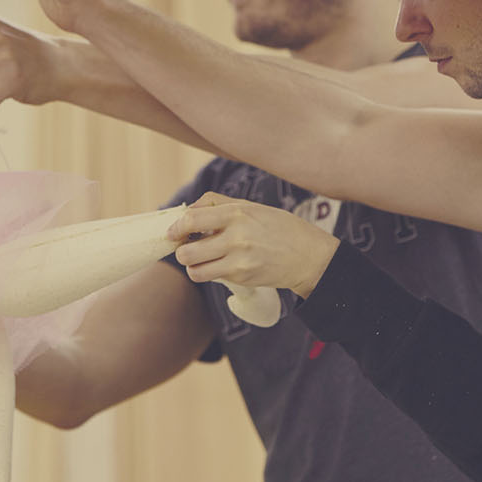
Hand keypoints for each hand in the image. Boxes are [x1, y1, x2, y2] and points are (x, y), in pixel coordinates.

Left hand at [167, 193, 338, 298]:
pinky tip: (218, 265)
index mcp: (237, 213)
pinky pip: (212, 277)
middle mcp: (236, 237)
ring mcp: (239, 260)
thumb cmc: (278, 227)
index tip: (173, 232)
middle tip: (186, 247)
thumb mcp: (252, 206)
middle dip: (181, 250)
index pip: (192, 219)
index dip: (176, 227)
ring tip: (200, 259)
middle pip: (187, 250)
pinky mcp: (242, 277)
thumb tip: (188, 210)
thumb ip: (218, 204)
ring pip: (195, 269)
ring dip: (192, 265)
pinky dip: (208, 273)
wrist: (308, 255)